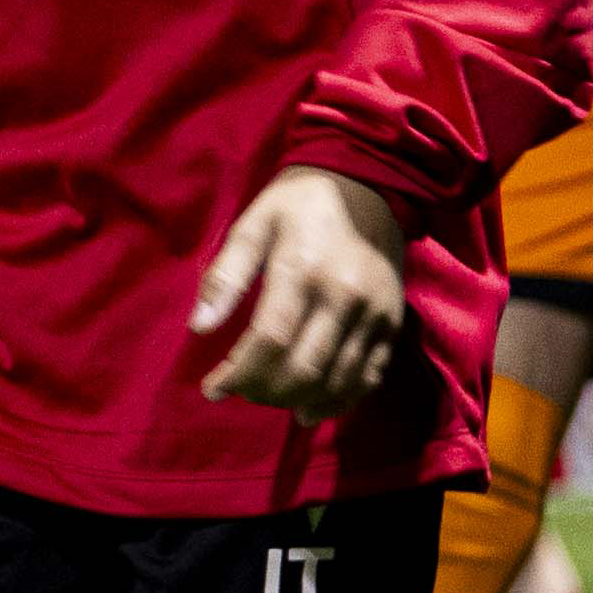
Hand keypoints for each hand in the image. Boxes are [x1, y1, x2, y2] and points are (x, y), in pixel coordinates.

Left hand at [193, 168, 407, 415]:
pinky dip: (338, 402)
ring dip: (297, 402)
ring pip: (336, 381)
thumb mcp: (252, 224)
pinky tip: (309, 409)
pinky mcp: (393, 322)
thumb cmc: (298, 204)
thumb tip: (199, 327)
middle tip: (241, 392)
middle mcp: (344, 296)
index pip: (269, 341)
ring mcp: (374, 312)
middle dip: (263, 392)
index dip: (238, 374)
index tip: (213, 389)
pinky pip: (369, 377)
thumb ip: (225, 275)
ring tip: (269, 399)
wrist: (368, 183)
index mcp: (302, 269)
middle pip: (302, 369)